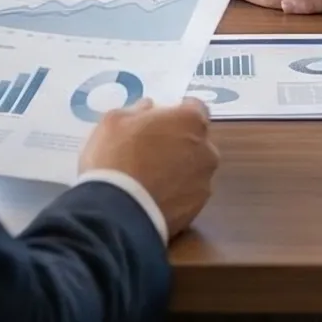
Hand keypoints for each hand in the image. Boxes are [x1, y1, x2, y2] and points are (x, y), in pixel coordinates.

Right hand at [79, 97, 219, 237]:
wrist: (116, 213)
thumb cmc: (115, 157)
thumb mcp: (114, 121)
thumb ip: (137, 110)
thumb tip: (150, 108)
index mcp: (190, 121)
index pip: (195, 108)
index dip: (178, 113)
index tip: (161, 121)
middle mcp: (206, 149)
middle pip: (196, 141)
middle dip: (179, 142)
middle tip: (151, 151)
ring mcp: (204, 181)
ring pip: (194, 169)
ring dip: (179, 170)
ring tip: (151, 180)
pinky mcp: (198, 208)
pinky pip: (188, 194)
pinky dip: (176, 194)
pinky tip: (154, 198)